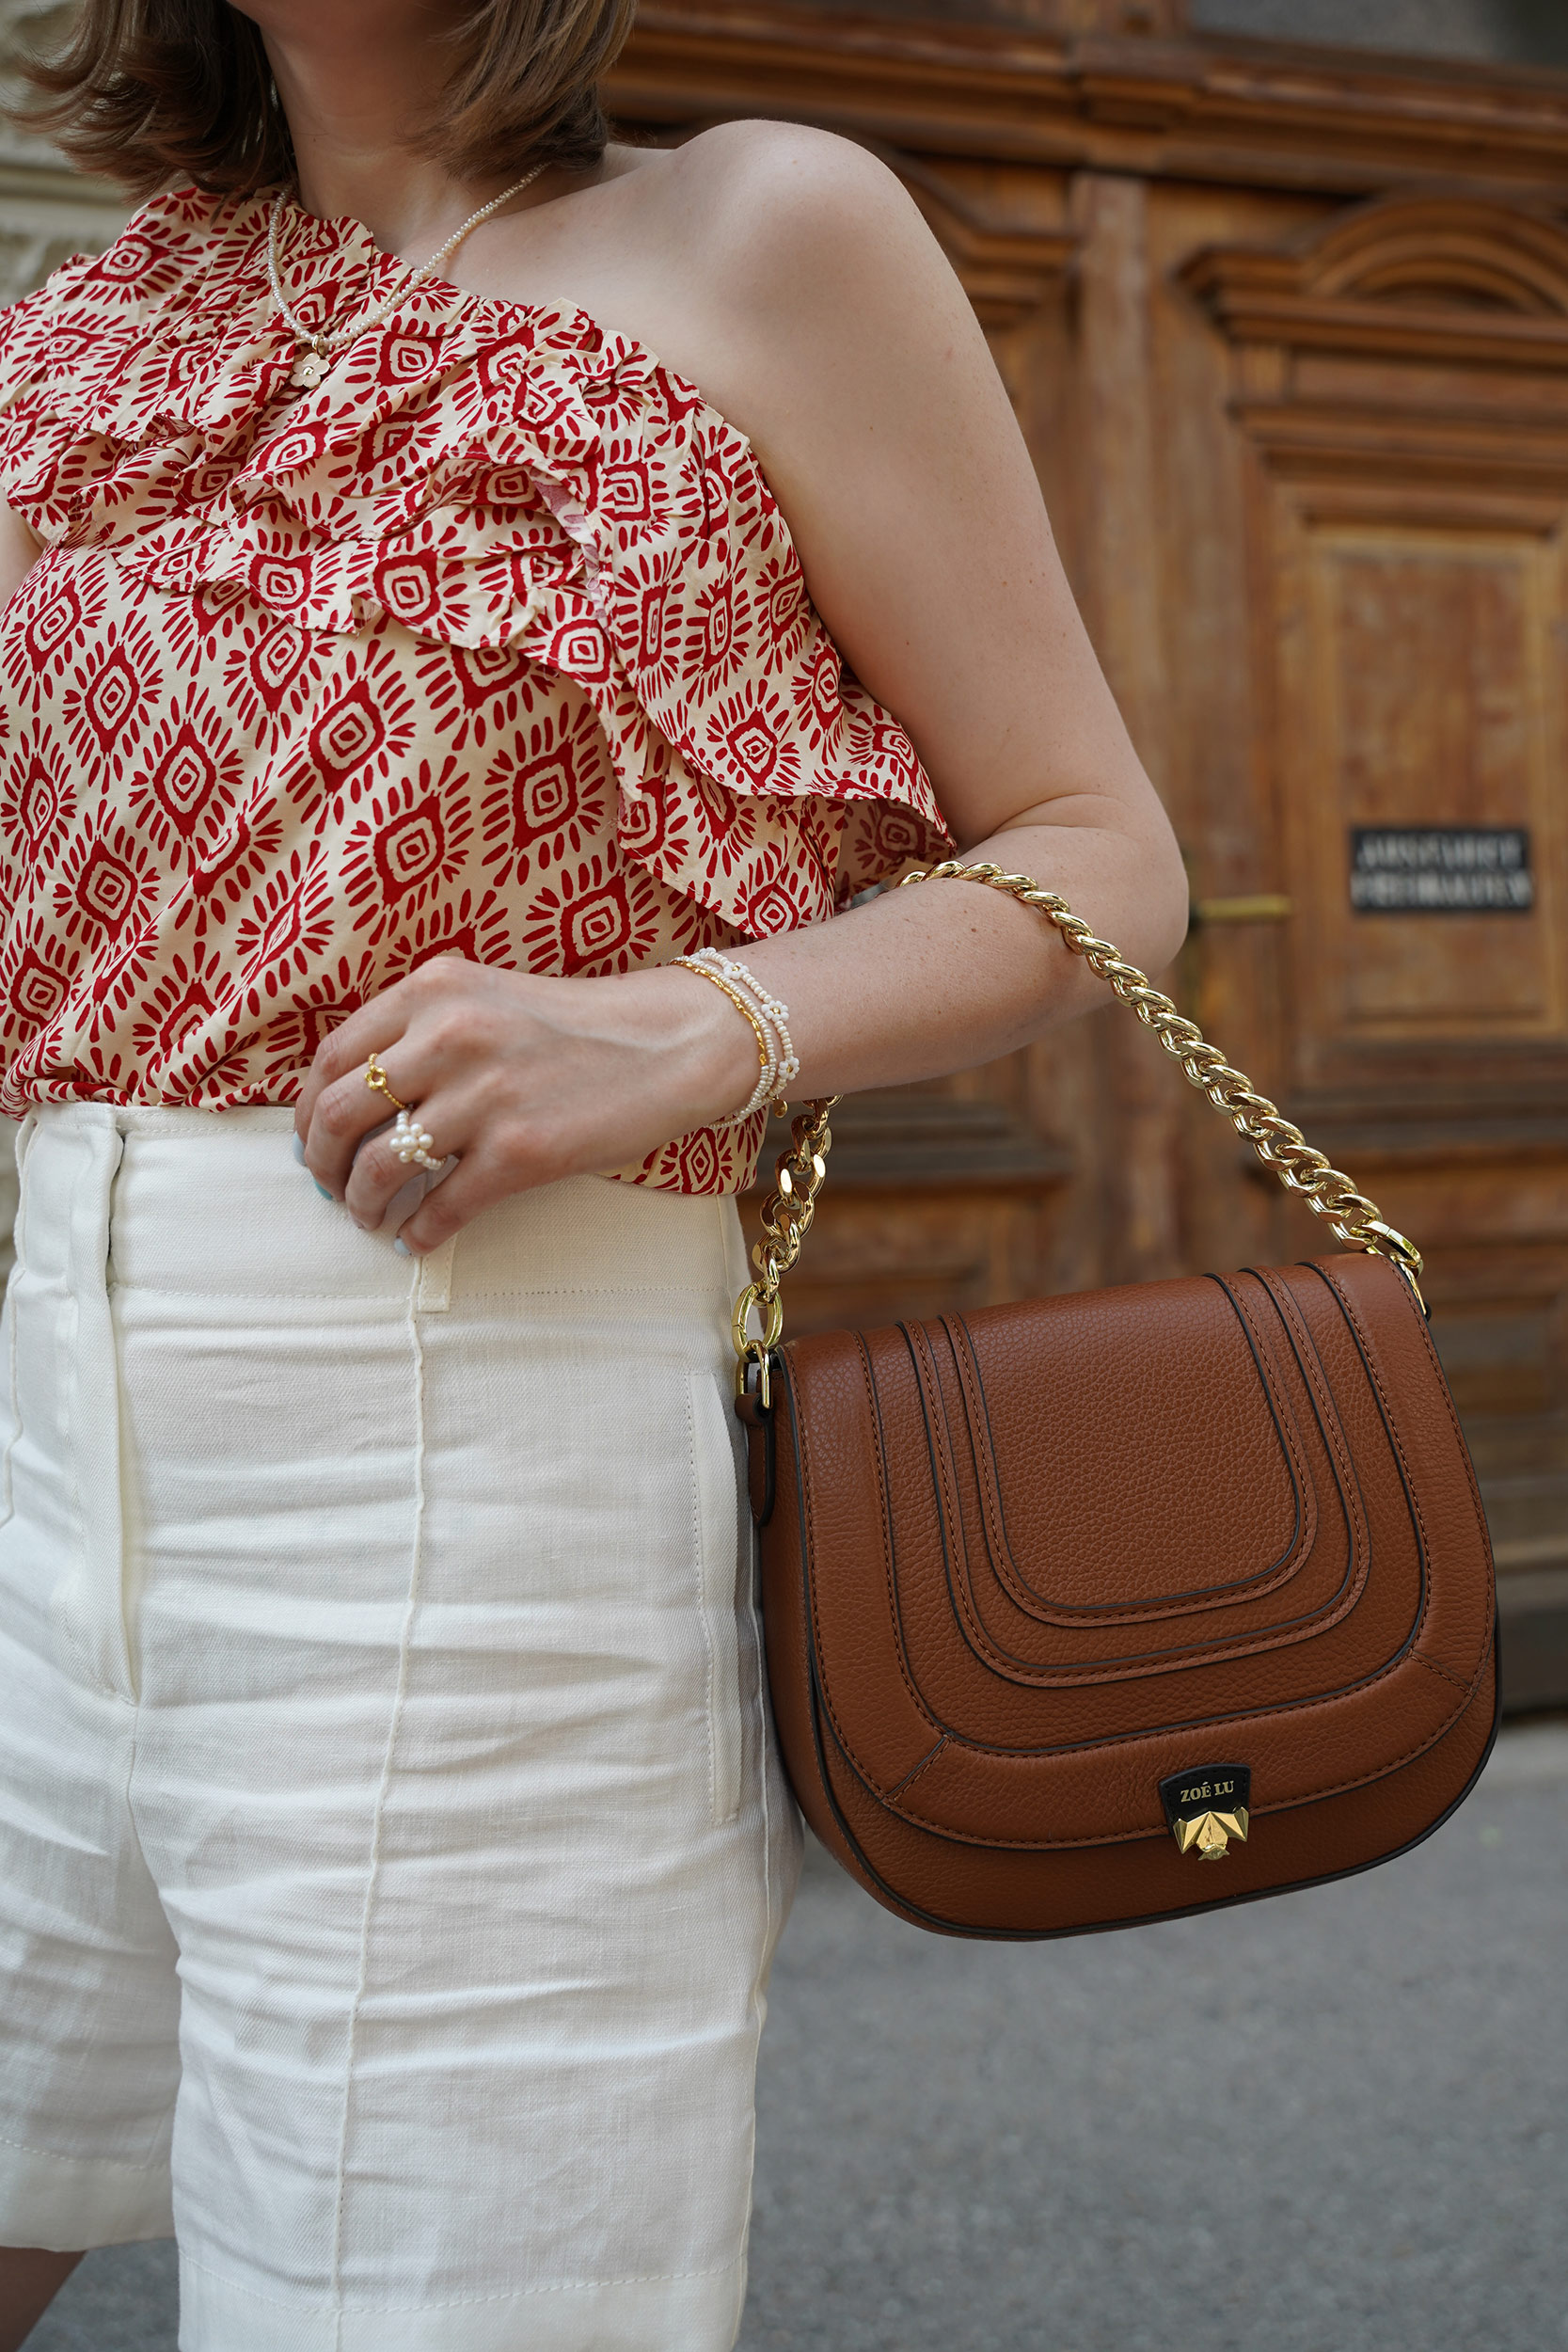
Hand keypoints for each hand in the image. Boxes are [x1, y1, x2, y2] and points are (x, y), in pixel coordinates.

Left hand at [293, 955, 755, 1252]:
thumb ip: (421, 1028)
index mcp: (433, 990)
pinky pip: (442, 1207)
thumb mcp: (486, 997)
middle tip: (329, 1188)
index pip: (333, 1057)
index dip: (308, 1110)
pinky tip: (418, 1238)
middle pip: (341, 1114)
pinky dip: (420, 1232)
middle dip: (322, 1164)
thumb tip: (354, 1099)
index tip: (312, 1139)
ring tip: (370, 1216)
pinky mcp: (521, 1151)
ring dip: (363, 1203)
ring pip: (382, 1166)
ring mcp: (485, 1096)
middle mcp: (450, 1036)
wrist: (670, 1044)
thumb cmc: (578, 1025)